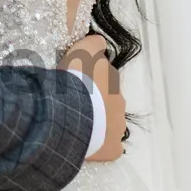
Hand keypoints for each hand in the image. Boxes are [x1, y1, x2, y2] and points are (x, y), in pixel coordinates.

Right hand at [61, 33, 125, 162]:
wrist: (71, 112)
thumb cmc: (75, 81)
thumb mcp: (82, 50)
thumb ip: (93, 43)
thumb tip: (100, 42)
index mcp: (111, 79)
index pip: (103, 75)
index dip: (89, 78)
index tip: (76, 80)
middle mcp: (119, 101)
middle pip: (108, 99)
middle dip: (96, 100)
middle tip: (75, 103)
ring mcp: (118, 126)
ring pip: (110, 123)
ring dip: (99, 122)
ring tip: (78, 125)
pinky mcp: (113, 148)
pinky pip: (110, 147)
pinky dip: (102, 146)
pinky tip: (88, 145)